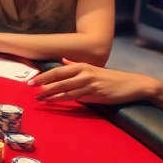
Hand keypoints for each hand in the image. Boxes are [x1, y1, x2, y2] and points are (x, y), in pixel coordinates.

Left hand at [32, 60, 162, 105]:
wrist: (133, 84)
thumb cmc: (111, 78)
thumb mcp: (93, 68)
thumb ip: (76, 65)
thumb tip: (63, 60)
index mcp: (83, 66)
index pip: (59, 70)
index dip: (44, 75)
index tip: (32, 80)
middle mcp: (84, 72)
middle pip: (59, 78)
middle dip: (43, 84)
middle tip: (30, 89)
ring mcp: (90, 83)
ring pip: (65, 89)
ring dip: (50, 94)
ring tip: (39, 98)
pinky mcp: (95, 93)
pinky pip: (76, 97)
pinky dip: (63, 99)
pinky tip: (54, 102)